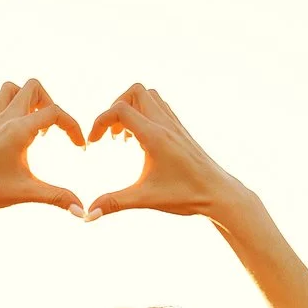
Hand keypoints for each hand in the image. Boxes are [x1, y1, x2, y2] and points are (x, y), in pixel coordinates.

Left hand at [0, 79, 87, 216]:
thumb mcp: (27, 193)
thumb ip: (57, 198)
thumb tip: (83, 212)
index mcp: (18, 130)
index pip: (55, 112)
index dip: (73, 127)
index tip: (78, 148)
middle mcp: (4, 118)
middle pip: (33, 87)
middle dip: (50, 103)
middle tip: (51, 130)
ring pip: (11, 88)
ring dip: (26, 99)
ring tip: (33, 124)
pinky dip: (6, 103)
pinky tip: (12, 125)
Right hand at [82, 84, 247, 220]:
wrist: (219, 194)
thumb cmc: (186, 195)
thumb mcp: (146, 199)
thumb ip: (114, 203)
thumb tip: (88, 215)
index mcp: (155, 137)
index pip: (121, 110)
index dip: (100, 122)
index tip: (94, 144)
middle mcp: (165, 124)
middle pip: (135, 92)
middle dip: (115, 107)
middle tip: (110, 135)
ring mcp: (175, 125)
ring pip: (149, 96)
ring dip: (131, 109)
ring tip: (123, 137)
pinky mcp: (180, 130)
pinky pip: (159, 107)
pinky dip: (143, 115)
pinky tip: (139, 141)